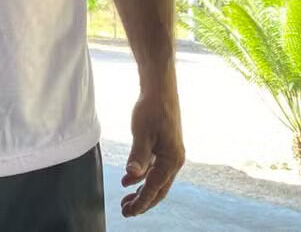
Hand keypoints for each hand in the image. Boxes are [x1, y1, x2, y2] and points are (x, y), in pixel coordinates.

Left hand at [120, 82, 184, 216]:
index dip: (141, 202)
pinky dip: (142, 176)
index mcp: (172, 159)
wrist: (159, 87)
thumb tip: (132, 175)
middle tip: (125, 211)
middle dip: (142, 202)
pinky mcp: (165, 147)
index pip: (155, 188)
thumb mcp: (142, 132)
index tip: (128, 212)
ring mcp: (170, 153)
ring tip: (126, 200)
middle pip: (159, 189)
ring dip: (142, 190)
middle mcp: (174, 159)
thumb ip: (138, 155)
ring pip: (156, 180)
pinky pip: (154, 168)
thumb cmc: (152, 108)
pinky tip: (128, 180)